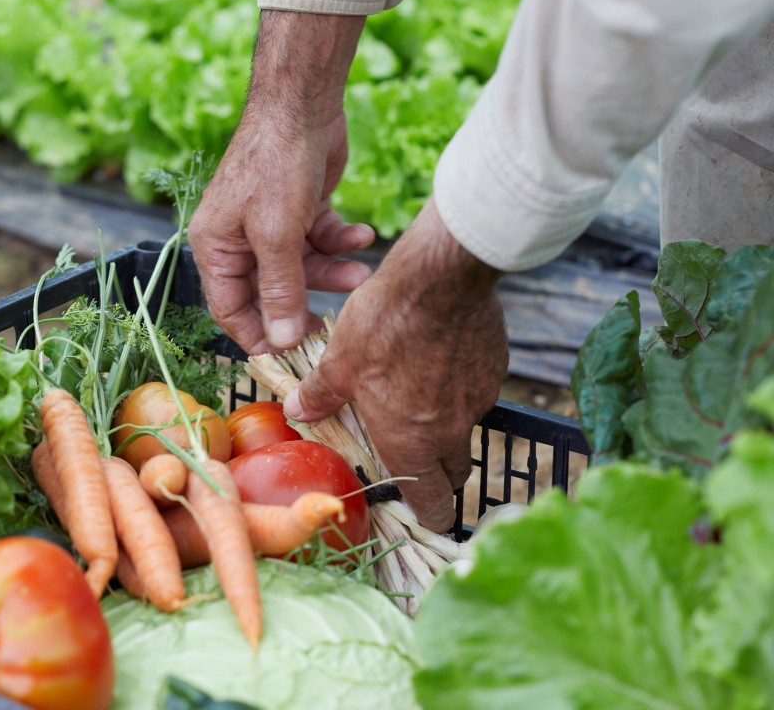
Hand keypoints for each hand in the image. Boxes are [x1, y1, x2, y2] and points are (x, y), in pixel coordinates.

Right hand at [188, 11, 373, 354]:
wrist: (303, 102)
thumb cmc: (275, 162)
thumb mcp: (278, 235)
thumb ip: (281, 291)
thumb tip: (282, 341)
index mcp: (216, 246)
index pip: (229, 308)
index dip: (257, 334)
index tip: (290, 353)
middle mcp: (239, 239)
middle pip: (269, 292)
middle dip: (304, 302)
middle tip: (334, 324)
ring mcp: (270, 224)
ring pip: (301, 269)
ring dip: (333, 272)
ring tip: (361, 272)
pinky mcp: (300, 209)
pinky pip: (320, 241)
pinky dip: (341, 241)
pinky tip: (363, 234)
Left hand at [282, 198, 508, 531]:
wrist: (442, 276)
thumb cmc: (385, 322)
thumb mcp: (338, 361)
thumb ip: (320, 395)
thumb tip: (297, 410)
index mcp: (411, 442)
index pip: (433, 505)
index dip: (428, 515)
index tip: (419, 511)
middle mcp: (451, 430)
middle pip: (452, 473)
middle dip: (436, 475)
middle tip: (412, 457)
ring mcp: (478, 400)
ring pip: (464, 429)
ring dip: (444, 426)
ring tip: (415, 396)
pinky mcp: (495, 369)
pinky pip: (476, 393)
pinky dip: (458, 389)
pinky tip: (436, 361)